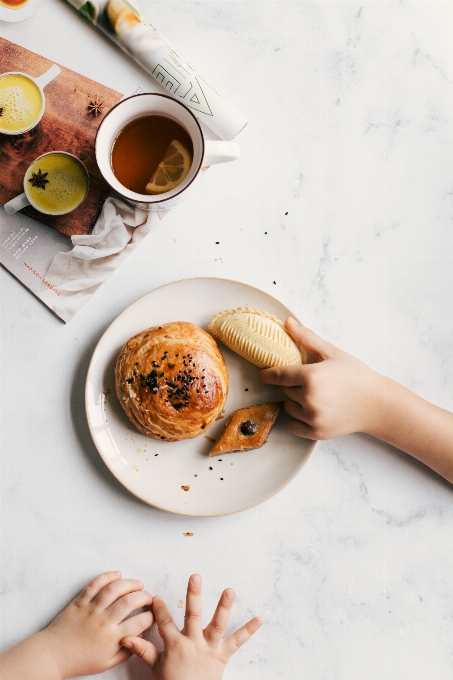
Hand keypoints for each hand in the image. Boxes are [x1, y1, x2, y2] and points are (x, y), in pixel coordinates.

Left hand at [39, 571, 152, 678]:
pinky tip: (117, 575)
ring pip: (115, 589)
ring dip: (130, 583)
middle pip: (131, 601)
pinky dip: (108, 576)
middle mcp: (104, 621)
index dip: (151, 616)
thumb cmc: (80, 660)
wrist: (54, 655)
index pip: (140, 622)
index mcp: (112, 638)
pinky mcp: (81, 601)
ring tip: (138, 584)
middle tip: (149, 597)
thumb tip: (140, 636)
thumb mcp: (107, 663)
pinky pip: (95, 584)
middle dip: (145, 596)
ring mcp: (92, 609)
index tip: (153, 614)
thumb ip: (126, 650)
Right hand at [121, 574, 261, 679]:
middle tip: (196, 576)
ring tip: (230, 590)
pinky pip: (238, 642)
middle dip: (193, 595)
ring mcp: (209, 649)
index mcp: (175, 645)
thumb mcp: (157, 669)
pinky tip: (260, 618)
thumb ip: (144, 650)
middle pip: (193, 615)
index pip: (165, 623)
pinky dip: (249, 630)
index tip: (156, 596)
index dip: (160, 609)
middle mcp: (193, 644)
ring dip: (224, 606)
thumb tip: (126, 637)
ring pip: (217, 624)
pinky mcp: (222, 656)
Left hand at [260, 317, 384, 438]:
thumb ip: (307, 338)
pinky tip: (313, 411)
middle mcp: (308, 398)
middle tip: (312, 382)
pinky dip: (299, 420)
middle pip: (286, 391)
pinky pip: (294, 426)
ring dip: (296, 402)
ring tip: (316, 396)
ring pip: (289, 408)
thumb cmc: (355, 375)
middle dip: (294, 385)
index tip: (264, 374)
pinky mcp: (316, 433)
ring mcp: (312, 418)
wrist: (377, 403)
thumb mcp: (332, 353)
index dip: (268, 375)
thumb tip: (288, 322)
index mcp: (310, 376)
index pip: (278, 375)